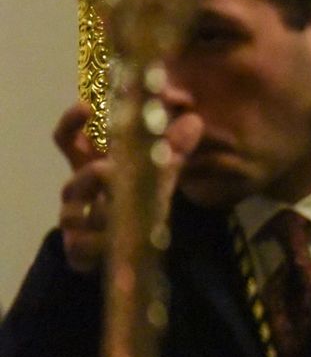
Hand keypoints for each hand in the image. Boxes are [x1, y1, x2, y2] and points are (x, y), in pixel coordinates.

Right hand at [53, 102, 203, 274]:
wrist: (119, 243)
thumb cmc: (134, 196)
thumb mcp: (157, 171)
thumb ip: (173, 147)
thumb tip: (194, 120)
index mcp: (91, 163)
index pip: (69, 139)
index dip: (72, 122)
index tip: (87, 106)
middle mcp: (78, 189)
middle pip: (72, 181)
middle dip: (90, 175)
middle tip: (107, 169)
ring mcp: (74, 220)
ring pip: (74, 214)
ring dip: (98, 210)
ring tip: (122, 213)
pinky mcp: (77, 249)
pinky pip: (81, 246)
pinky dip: (96, 243)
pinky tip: (112, 242)